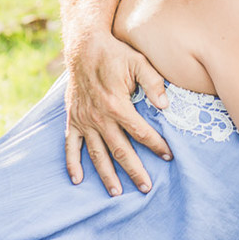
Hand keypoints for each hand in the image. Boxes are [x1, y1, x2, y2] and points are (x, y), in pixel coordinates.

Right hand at [64, 31, 171, 195]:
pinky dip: (73, 163)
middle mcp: (99, 117)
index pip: (141, 133)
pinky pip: (70, 146)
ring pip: (97, 154)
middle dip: (134, 170)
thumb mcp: (139, 62)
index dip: (156, 146)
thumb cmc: (115, 54)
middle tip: (146, 188)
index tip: (168, 156)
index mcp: (117, 105)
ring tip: (116, 193)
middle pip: (120, 151)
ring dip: (106, 175)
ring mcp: (84, 120)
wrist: (84, 46)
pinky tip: (78, 180)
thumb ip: (154, 83)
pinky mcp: (72, 119)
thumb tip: (166, 105)